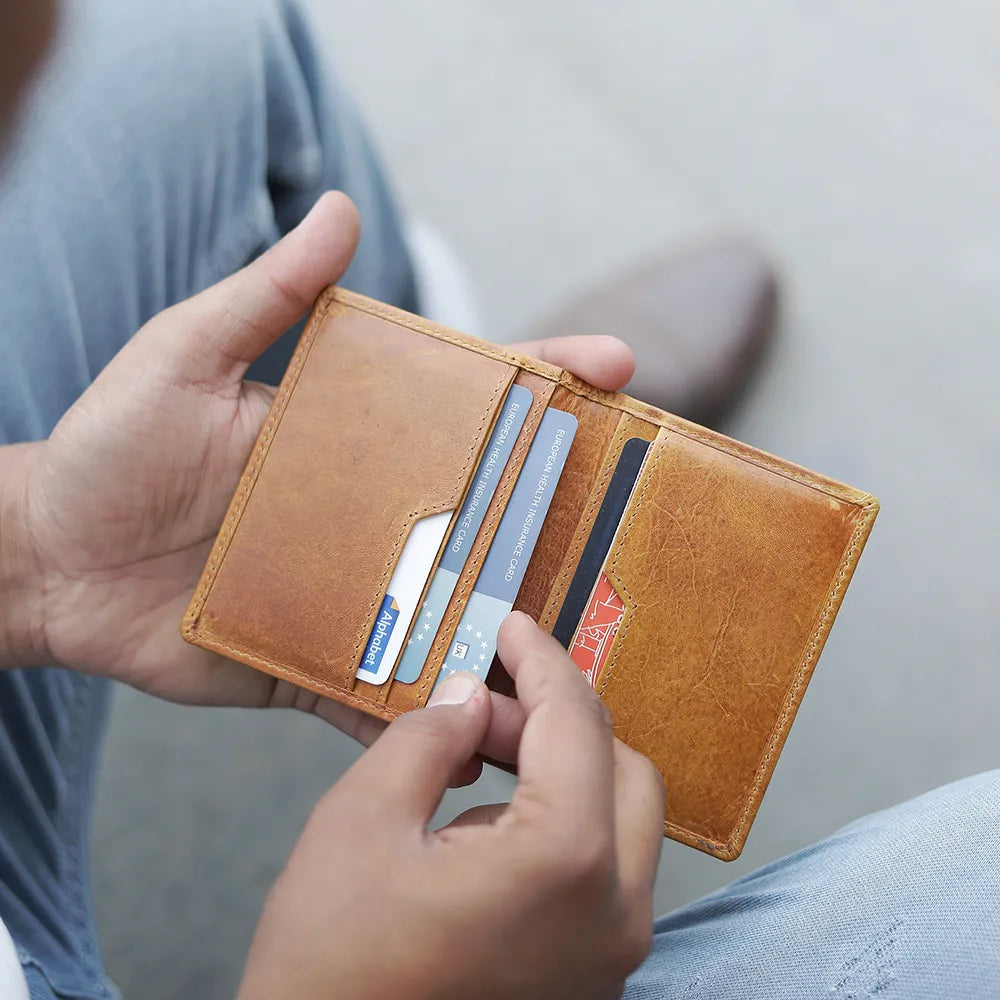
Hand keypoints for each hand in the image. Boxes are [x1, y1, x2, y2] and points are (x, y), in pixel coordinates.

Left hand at [13, 192, 634, 744]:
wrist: (51, 563)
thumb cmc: (114, 447)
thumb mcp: (188, 354)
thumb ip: (270, 293)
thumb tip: (342, 206)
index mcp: (359, 442)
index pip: (469, 408)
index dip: (545, 385)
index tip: (615, 368)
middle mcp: (374, 517)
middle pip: (486, 518)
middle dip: (561, 520)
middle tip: (628, 526)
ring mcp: (354, 593)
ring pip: (454, 612)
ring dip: (513, 630)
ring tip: (577, 648)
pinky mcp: (318, 662)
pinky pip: (387, 691)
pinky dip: (432, 712)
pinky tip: (483, 731)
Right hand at [239, 613, 663, 999]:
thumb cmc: (330, 969)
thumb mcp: (358, 824)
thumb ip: (427, 739)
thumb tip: (472, 698)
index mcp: (563, 861)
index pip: (575, 722)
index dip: (541, 660)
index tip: (513, 627)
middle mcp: (614, 913)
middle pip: (624, 768)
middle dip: (558, 720)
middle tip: (484, 706)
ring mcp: (612, 956)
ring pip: (621, 821)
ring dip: (561, 773)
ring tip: (471, 765)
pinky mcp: (595, 980)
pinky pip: (604, 873)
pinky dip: (562, 825)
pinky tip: (487, 825)